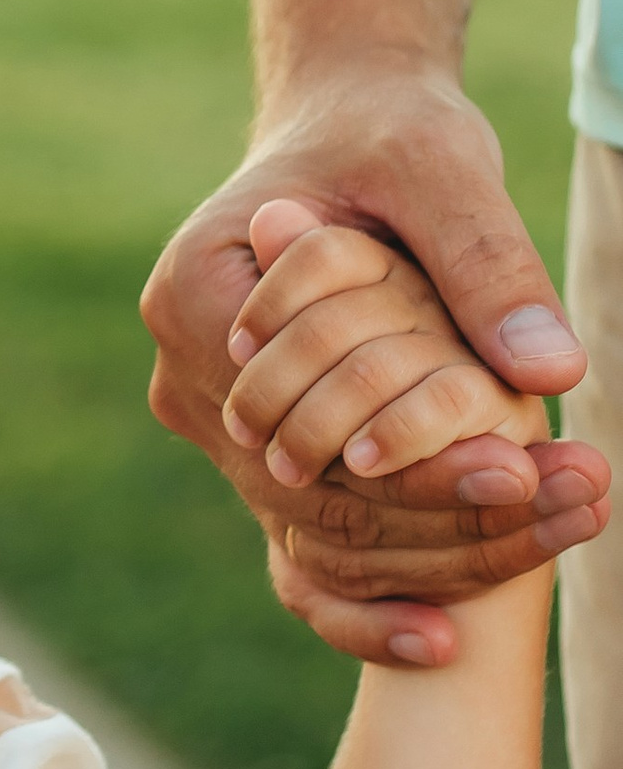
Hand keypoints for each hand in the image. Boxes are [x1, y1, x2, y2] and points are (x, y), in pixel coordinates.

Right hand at [141, 64, 607, 668]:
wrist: (353, 132)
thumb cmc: (387, 135)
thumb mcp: (440, 166)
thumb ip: (487, 259)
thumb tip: (549, 368)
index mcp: (197, 299)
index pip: (306, 422)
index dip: (417, 460)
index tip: (526, 465)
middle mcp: (189, 382)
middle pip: (314, 499)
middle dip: (450, 518)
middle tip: (578, 504)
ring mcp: (220, 433)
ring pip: (320, 541)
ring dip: (444, 555)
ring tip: (572, 522)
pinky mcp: (262, 462)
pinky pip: (308, 553)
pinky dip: (374, 599)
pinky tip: (447, 636)